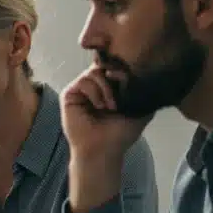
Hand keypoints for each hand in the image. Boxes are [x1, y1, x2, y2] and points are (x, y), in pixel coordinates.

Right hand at [61, 66, 154, 212]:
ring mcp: (82, 89)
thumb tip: (143, 71)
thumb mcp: (141, 109)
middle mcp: (95, 85)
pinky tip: (99, 106)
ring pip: (94, 70)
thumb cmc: (120, 134)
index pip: (115, 65)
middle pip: (105, 63)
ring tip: (110, 106)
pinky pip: (84, 80)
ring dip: (106, 88)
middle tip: (123, 92)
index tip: (131, 79)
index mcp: (110, 86)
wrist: (103, 149)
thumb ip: (143, 90)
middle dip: (116, 75)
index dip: (123, 67)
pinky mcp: (70, 94)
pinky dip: (95, 92)